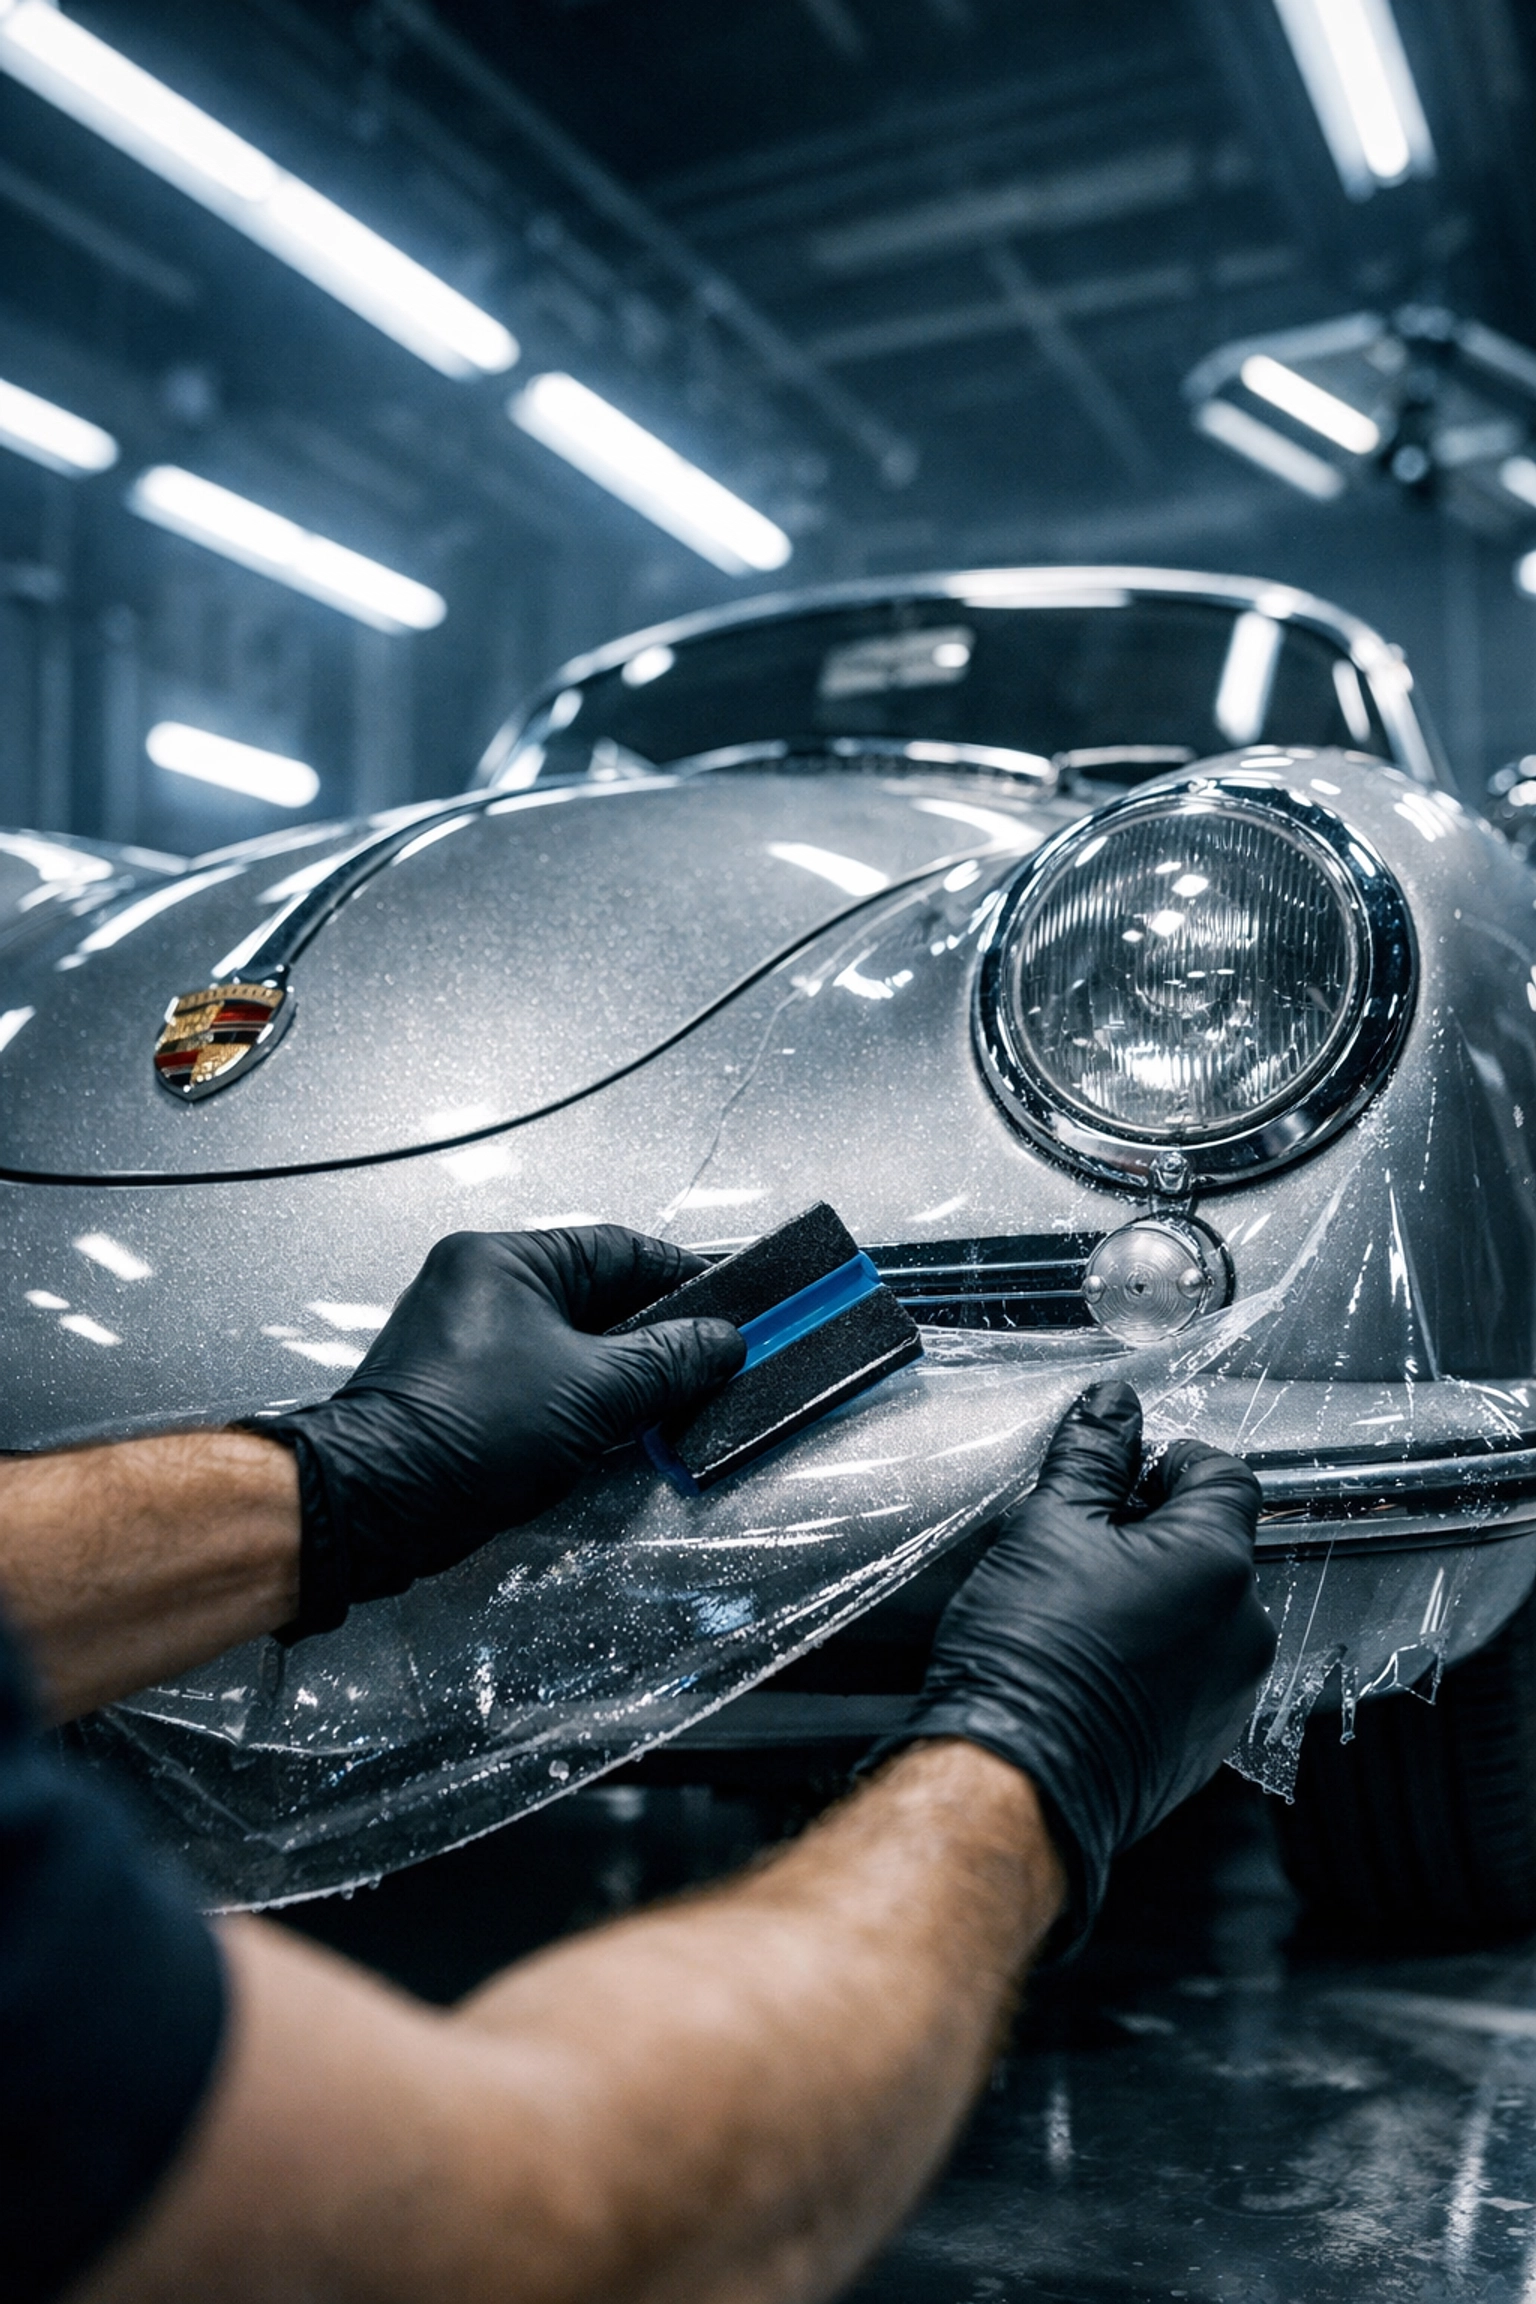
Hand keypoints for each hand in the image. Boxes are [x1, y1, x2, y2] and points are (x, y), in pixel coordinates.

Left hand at [257, 1228, 743, 1637]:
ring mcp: (465, 1343)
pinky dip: (582, 1401)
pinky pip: (541, 1382)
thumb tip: (719, 1342)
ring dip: (618, 1374)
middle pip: (594, 1299)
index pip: (617, 1249)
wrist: (376, 1507)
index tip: (725, 1303)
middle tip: (706, 1359)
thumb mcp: (594, 1391)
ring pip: (569, 1346)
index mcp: (501, 1260)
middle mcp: (477, 1290)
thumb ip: (668, 1362)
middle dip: (653, 1335)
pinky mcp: (461, 1394)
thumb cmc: (458, 1434)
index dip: (680, 1277)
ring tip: (667, 1400)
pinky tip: (615, 1429)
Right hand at [892, 1379, 1273, 1948]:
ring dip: (1156, 1595)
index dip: (1169, 1461)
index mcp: (1216, 1561)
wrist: (1018, 1778)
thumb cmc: (1030, 1656)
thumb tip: (1112, 1405)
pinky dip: (1156, 1654)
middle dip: (1155, 1532)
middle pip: (1214, 1543)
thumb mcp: (1048, 1527)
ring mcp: (1231, 1689)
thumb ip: (1091, 1456)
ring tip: (1080, 1609)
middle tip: (1081, 1543)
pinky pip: (1194, 1669)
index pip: (1224, 1473)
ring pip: (1204, 1609)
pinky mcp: (1208, 1738)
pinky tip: (1094, 1661)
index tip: (1123, 1473)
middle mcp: (1243, 1626)